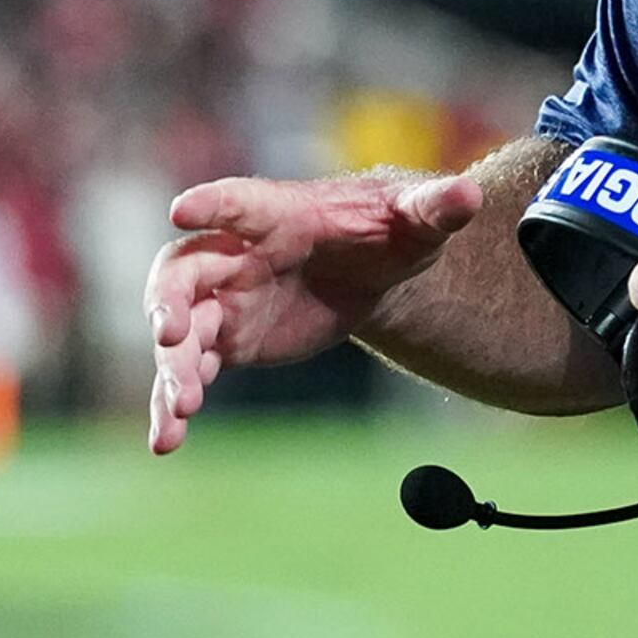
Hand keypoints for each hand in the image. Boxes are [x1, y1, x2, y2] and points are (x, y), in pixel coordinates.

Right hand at [144, 171, 482, 454]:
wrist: (371, 267)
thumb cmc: (387, 227)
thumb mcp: (417, 219)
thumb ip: (435, 208)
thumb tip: (469, 196)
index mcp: (279, 215)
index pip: (239, 204)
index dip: (211, 206)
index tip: (181, 211)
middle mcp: (236, 255)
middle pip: (184, 272)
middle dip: (168, 301)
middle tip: (168, 334)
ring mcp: (225, 300)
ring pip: (180, 333)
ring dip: (171, 369)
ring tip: (176, 413)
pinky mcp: (228, 342)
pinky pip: (192, 372)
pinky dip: (175, 405)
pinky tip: (168, 441)